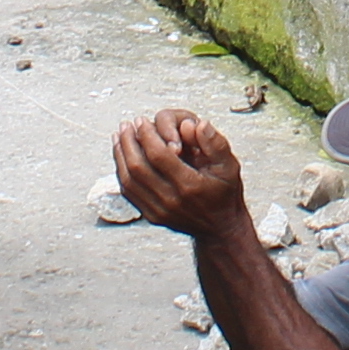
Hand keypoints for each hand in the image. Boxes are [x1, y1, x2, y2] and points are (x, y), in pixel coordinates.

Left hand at [108, 108, 248, 238]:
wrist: (220, 227)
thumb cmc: (224, 194)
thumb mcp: (229, 166)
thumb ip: (215, 143)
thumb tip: (198, 124)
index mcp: (189, 186)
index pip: (159, 156)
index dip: (147, 135)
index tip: (142, 121)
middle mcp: (171, 201)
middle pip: (138, 168)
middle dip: (129, 142)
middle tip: (126, 125)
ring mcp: (159, 211)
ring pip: (129, 181)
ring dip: (120, 156)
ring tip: (119, 137)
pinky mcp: (152, 216)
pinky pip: (129, 193)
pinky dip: (122, 172)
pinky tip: (122, 157)